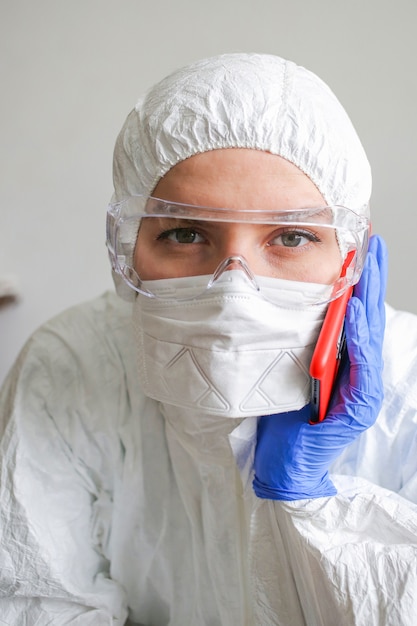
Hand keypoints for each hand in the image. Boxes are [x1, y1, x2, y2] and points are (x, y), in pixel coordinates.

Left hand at [253, 235, 387, 500]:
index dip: (361, 283)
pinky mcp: (356, 408)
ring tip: (366, 267)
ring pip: (370, 338)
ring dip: (368, 300)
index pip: (357, 316)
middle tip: (373, 244)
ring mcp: (362, 391)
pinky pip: (361, 367)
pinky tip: (353, 312)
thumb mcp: (290, 370)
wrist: (284, 465)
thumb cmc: (285, 418)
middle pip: (369, 320)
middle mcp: (360, 374)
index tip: (360, 249)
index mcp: (346, 363)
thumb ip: (301, 344)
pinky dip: (358, 338)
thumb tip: (293, 307)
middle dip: (372, 280)